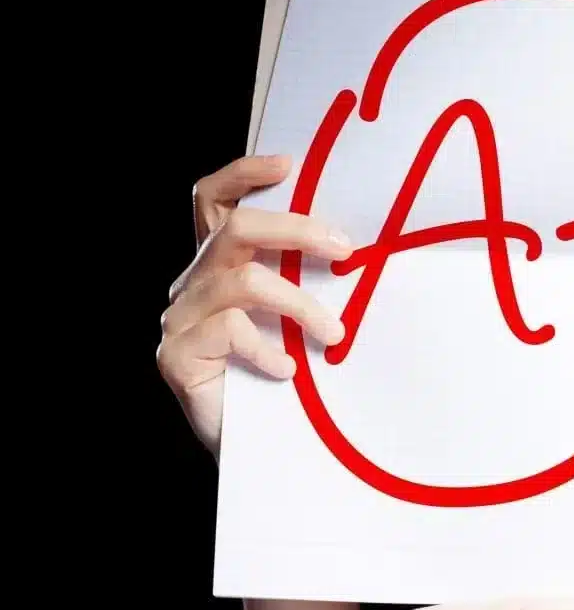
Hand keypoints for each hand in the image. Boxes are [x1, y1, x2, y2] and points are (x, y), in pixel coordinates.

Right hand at [156, 153, 353, 457]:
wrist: (259, 445)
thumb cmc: (285, 377)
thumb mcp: (301, 317)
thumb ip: (310, 279)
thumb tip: (362, 248)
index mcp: (220, 265)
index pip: (215, 201)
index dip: (243, 174)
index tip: (288, 164)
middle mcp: (194, 284)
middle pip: (235, 230)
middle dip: (295, 230)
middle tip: (344, 249)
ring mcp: (180, 318)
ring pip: (243, 282)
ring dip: (299, 304)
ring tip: (333, 334)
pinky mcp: (176, 354)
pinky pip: (229, 331)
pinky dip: (268, 349)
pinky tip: (288, 370)